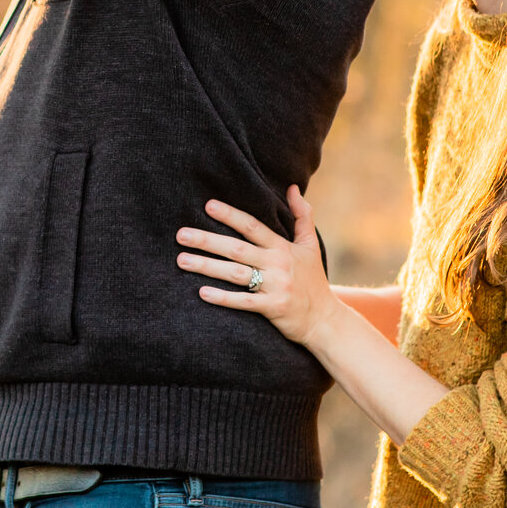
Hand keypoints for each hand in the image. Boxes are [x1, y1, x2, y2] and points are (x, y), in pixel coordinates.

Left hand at [178, 187, 338, 348]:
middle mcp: (278, 264)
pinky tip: (202, 292)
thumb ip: (302, 216)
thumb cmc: (313, 281)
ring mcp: (275, 286)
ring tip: (182, 260)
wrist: (325, 320)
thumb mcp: (310, 246)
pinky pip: (243, 302)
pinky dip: (223, 298)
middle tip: (181, 235)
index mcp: (282, 247)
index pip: (252, 226)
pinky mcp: (272, 308)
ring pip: (235, 273)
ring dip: (207, 266)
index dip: (230, 216)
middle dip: (207, 240)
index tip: (208, 206)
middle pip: (237, 249)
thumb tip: (292, 187)